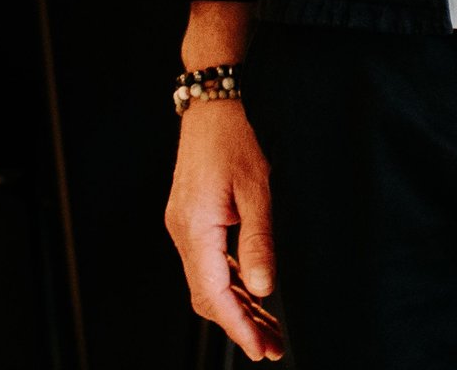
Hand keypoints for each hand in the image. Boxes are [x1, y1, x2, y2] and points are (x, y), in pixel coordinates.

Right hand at [167, 95, 282, 360]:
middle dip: (240, 325)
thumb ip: (259, 242)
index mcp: (195, 229)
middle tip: (273, 346)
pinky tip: (253, 294)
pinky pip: (210, 266)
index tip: (260, 349)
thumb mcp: (256, 190)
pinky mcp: (191, 223)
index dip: (238, 326)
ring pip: (209, 284)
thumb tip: (265, 289)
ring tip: (270, 328)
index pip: (215, 295)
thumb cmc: (233, 142)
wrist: (210, 110)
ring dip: (238, 307)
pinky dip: (231, 285)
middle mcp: (183, 234)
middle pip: (209, 297)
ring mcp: (184, 229)